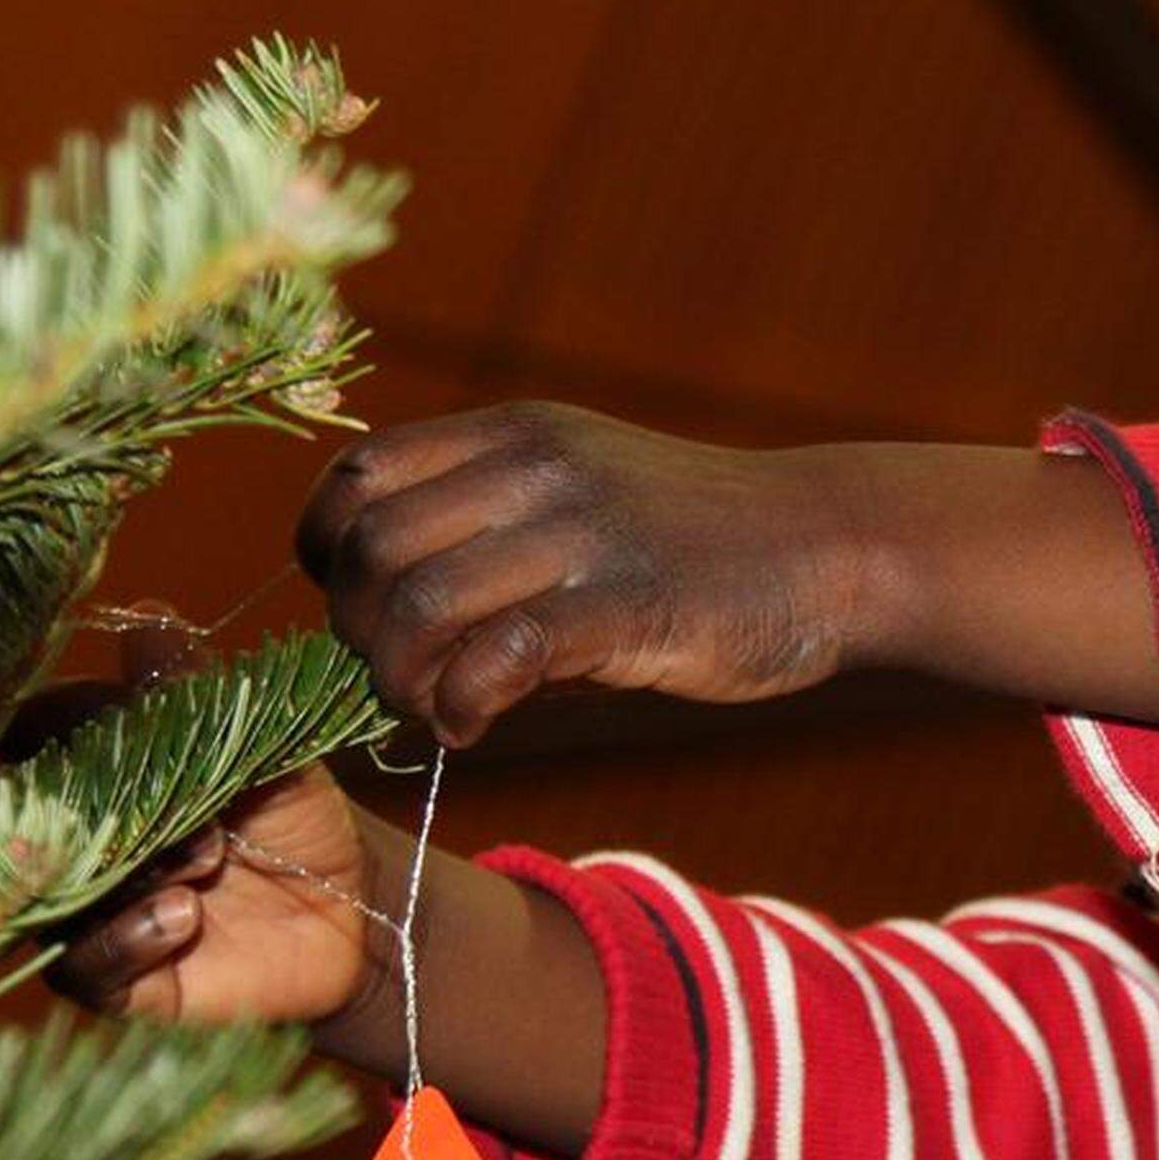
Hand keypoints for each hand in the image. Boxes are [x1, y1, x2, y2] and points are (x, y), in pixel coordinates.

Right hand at [26, 616, 389, 1035]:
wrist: (355, 909)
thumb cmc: (294, 814)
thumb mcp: (260, 741)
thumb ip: (195, 689)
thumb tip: (141, 617)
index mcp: (97, 769)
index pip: (34, 734)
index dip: (55, 724)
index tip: (107, 718)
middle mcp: (76, 840)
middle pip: (34, 816)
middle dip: (100, 804)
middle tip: (187, 804)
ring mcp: (88, 910)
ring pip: (52, 892)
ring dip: (126, 872)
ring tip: (205, 859)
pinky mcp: (115, 979)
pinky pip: (80, 967)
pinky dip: (124, 940)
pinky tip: (184, 918)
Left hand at [292, 401, 872, 745]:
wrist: (831, 547)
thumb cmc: (697, 543)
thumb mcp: (581, 500)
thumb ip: (486, 535)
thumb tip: (382, 624)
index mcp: (512, 433)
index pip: (356, 477)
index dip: (328, 552)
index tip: (361, 606)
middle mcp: (533, 468)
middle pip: (372, 548)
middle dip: (359, 633)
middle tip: (401, 680)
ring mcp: (579, 532)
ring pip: (418, 606)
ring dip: (401, 681)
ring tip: (436, 711)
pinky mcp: (626, 603)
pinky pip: (498, 655)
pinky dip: (463, 704)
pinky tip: (477, 725)